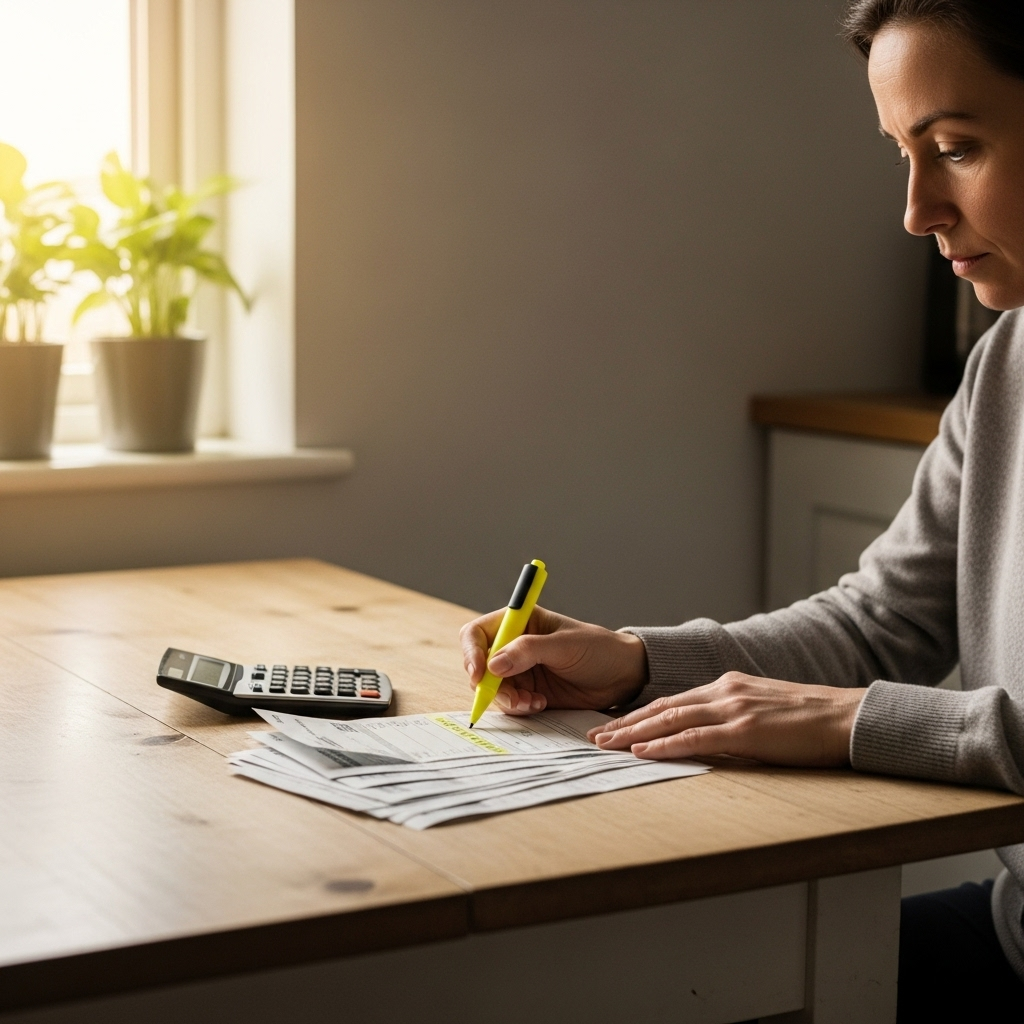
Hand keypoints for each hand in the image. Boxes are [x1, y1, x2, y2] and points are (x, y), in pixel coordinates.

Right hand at [460, 605, 647, 714]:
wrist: (622, 675)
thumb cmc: (598, 649)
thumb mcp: (564, 645)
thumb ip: (528, 651)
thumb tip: (493, 664)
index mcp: (519, 622)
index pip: (478, 633)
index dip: (472, 651)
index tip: (480, 672)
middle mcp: (513, 646)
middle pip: (480, 664)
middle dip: (490, 683)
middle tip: (512, 696)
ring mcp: (519, 670)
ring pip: (492, 688)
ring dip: (507, 698)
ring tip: (533, 702)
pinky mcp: (529, 691)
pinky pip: (510, 702)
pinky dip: (518, 707)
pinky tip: (539, 704)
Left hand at [587, 672, 866, 766]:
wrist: (848, 716)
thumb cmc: (811, 720)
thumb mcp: (762, 711)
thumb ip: (731, 719)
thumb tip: (705, 739)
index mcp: (727, 686)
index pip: (672, 700)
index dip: (638, 713)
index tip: (612, 725)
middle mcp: (724, 691)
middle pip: (662, 707)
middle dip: (624, 723)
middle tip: (594, 737)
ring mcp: (733, 708)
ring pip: (670, 719)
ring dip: (633, 733)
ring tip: (605, 745)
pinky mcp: (745, 730)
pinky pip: (695, 738)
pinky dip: (664, 745)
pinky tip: (643, 752)